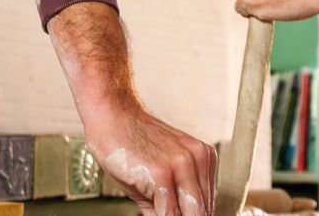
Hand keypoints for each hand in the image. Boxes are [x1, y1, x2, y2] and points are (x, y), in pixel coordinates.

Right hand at [48, 3, 216, 214]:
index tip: (181, 214)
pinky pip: (170, 214)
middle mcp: (199, 160)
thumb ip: (173, 200)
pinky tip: (150, 210)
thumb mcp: (160, 173)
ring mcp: (182, 165)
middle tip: (166, 213)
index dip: (194, 214)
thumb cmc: (131, 144)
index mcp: (204, 158)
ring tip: (157, 210)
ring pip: (190, 214)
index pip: (206, 203)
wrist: (111, 114)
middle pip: (202, 210)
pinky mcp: (163, 173)